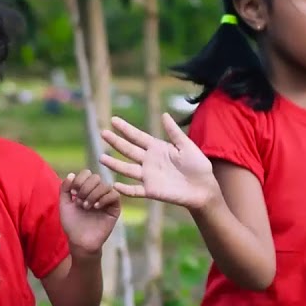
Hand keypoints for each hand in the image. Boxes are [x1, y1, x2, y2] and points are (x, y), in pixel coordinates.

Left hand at [59, 169, 120, 255]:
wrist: (80, 241)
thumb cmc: (72, 224)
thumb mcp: (64, 205)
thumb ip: (65, 189)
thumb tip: (72, 174)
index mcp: (86, 189)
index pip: (87, 174)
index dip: (79, 180)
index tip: (72, 193)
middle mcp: (97, 193)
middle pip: (96, 177)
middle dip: (85, 188)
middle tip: (79, 201)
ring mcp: (106, 200)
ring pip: (105, 185)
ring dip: (93, 194)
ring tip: (86, 206)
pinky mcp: (114, 209)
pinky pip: (114, 195)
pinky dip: (104, 198)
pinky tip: (96, 207)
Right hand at [100, 114, 218, 210]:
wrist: (204, 188)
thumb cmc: (198, 166)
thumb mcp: (187, 146)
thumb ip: (174, 132)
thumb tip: (164, 114)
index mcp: (157, 148)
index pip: (137, 136)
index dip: (125, 129)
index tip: (113, 120)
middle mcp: (149, 161)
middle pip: (128, 150)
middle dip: (115, 142)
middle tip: (102, 133)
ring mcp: (148, 176)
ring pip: (127, 169)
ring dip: (114, 164)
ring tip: (101, 158)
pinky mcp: (151, 190)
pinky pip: (135, 190)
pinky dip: (125, 189)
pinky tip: (115, 185)